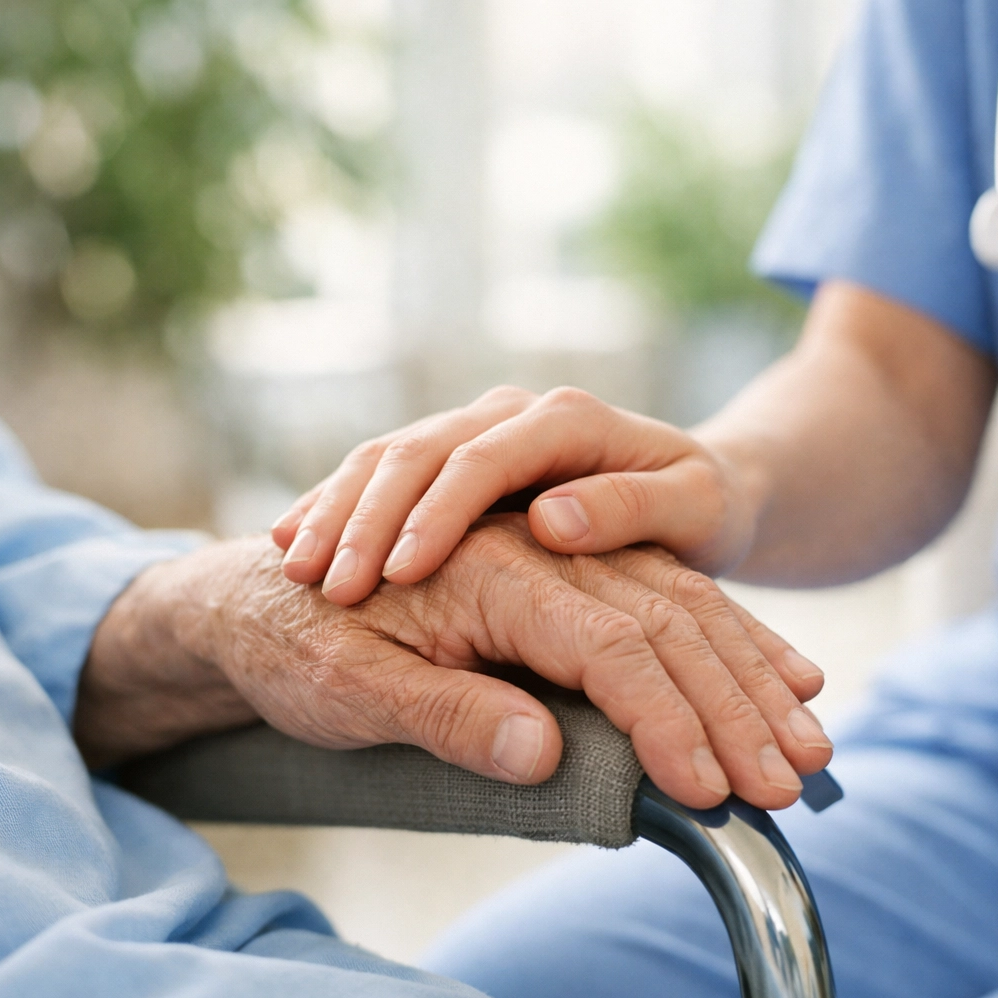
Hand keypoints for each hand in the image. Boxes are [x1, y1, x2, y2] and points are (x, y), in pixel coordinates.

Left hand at [77, 519, 830, 809]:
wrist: (256, 596)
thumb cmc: (295, 640)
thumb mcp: (348, 689)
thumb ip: (445, 713)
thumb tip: (543, 750)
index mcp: (491, 570)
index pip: (609, 644)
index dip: (665, 718)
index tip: (711, 790)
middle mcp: (537, 552)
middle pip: (663, 621)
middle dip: (732, 703)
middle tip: (792, 781)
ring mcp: (555, 562)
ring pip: (676, 608)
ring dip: (746, 674)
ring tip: (808, 739)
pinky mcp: (560, 581)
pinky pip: (660, 604)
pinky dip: (719, 646)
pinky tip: (768, 677)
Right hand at [271, 386, 759, 606]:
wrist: (698, 488)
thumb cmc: (703, 507)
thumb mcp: (695, 507)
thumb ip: (632, 509)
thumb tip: (553, 521)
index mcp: (569, 421)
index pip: (485, 457)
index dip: (437, 512)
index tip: (397, 573)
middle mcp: (515, 417)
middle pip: (419, 451)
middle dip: (365, 515)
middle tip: (321, 581)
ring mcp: (480, 434)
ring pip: (388, 457)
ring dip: (339, 511)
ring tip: (294, 566)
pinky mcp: (457, 464)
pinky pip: (382, 474)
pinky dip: (340, 508)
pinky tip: (296, 542)